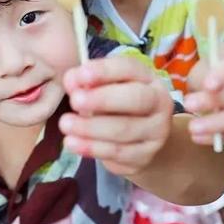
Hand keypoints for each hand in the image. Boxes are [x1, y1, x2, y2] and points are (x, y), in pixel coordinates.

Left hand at [59, 56, 172, 176]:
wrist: (138, 143)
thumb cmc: (115, 108)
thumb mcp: (102, 90)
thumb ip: (87, 83)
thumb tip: (72, 81)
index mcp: (147, 78)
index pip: (129, 68)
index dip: (104, 71)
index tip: (80, 75)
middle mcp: (158, 103)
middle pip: (136, 98)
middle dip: (102, 99)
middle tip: (75, 101)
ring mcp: (155, 131)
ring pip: (124, 129)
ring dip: (90, 127)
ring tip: (65, 124)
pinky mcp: (145, 155)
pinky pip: (118, 152)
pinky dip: (92, 147)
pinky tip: (72, 142)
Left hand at [183, 40, 223, 143]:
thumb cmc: (213, 76)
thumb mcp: (203, 71)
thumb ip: (202, 80)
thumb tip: (197, 100)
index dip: (223, 73)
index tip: (207, 86)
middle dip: (218, 101)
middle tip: (189, 108)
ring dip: (222, 124)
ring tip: (194, 130)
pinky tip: (207, 138)